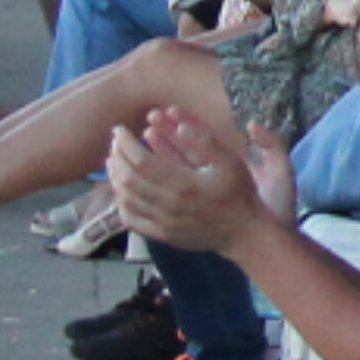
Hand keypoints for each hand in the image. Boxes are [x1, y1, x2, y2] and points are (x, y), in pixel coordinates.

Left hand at [103, 103, 282, 255]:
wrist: (244, 232)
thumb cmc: (239, 194)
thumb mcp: (230, 162)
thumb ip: (205, 142)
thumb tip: (180, 125)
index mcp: (182, 185)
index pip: (141, 161)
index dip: (125, 143)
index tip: (120, 129)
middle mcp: (167, 205)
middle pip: (128, 179)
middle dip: (117, 156)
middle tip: (115, 141)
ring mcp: (162, 222)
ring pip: (125, 199)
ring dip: (115, 177)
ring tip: (114, 160)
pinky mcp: (162, 234)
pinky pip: (131, 220)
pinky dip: (120, 203)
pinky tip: (122, 190)